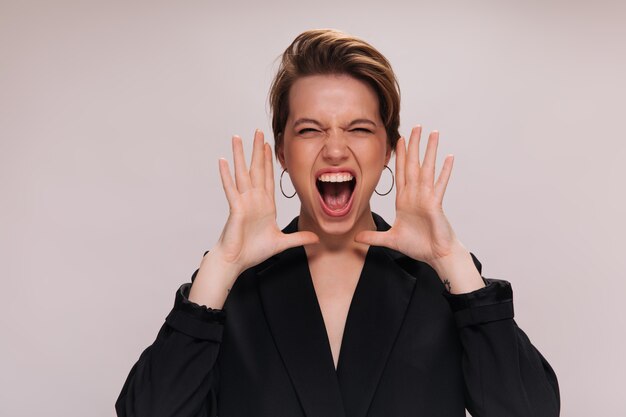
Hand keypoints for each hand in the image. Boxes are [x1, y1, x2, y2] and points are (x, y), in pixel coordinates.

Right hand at [214, 129, 318, 275]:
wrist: (236, 262)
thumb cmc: (253, 252)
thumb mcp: (282, 243)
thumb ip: (298, 238)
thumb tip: (315, 238)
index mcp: (265, 205)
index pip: (268, 178)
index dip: (268, 161)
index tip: (269, 145)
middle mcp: (254, 200)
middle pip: (256, 169)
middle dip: (257, 150)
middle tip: (258, 131)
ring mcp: (243, 202)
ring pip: (242, 173)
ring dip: (240, 155)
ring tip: (237, 137)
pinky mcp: (235, 208)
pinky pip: (230, 189)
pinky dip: (226, 175)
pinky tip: (223, 160)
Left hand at [355, 126, 483, 292]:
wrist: (436, 256)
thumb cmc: (418, 246)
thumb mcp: (390, 240)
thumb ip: (374, 238)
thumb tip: (356, 238)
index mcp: (404, 201)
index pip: (401, 174)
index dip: (399, 157)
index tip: (399, 140)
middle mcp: (415, 195)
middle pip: (413, 165)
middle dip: (413, 146)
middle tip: (416, 127)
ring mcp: (426, 198)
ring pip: (427, 169)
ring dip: (429, 151)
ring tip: (433, 133)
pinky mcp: (435, 205)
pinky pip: (439, 185)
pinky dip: (444, 171)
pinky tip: (449, 157)